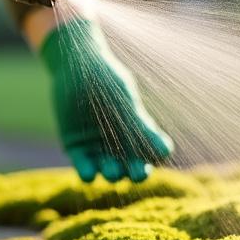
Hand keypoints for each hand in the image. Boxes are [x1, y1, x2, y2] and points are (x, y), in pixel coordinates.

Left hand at [40, 19, 172, 182]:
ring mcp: (98, 147)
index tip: (157, 155)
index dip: (155, 156)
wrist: (74, 65)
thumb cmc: (105, 80)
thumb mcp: (124, 102)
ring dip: (112, 173)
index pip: (151, 151)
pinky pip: (84, 167)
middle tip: (137, 174)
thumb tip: (164, 152)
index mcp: (137, 130)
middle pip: (132, 166)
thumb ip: (139, 127)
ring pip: (109, 170)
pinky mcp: (77, 148)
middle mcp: (120, 143)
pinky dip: (87, 173)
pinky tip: (89, 173)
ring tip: (111, 170)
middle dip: (136, 172)